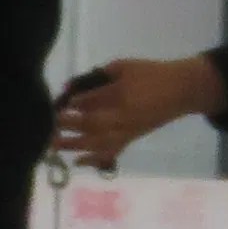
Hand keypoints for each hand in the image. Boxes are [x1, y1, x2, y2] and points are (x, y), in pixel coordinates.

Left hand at [53, 56, 220, 171]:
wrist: (180, 90)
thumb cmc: (151, 73)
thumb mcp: (124, 65)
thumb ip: (99, 75)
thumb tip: (72, 86)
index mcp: (120, 94)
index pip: (89, 101)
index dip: (71, 103)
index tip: (56, 103)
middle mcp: (122, 116)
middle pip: (89, 123)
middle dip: (67, 124)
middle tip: (48, 124)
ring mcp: (127, 130)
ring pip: (96, 142)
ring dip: (73, 145)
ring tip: (52, 145)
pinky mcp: (131, 138)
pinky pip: (111, 152)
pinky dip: (94, 159)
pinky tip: (77, 162)